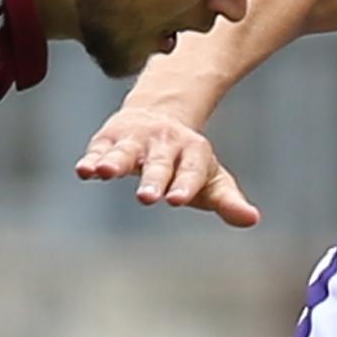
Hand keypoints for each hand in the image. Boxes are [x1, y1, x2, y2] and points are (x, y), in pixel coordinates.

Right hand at [77, 108, 258, 228]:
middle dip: (153, 180)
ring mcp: (135, 140)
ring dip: (114, 162)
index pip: (190, 172)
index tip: (178, 200)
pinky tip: (84, 170)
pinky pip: (99, 149)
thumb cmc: (188, 162)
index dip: (185, 185)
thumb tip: (252, 219)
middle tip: (147, 197)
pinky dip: (91, 159)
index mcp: (192, 153)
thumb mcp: (212, 180)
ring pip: (124, 152)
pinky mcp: (110, 139)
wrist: (159, 117)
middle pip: (158, 165)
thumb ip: (229, 201)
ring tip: (102, 172)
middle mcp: (164, 144)